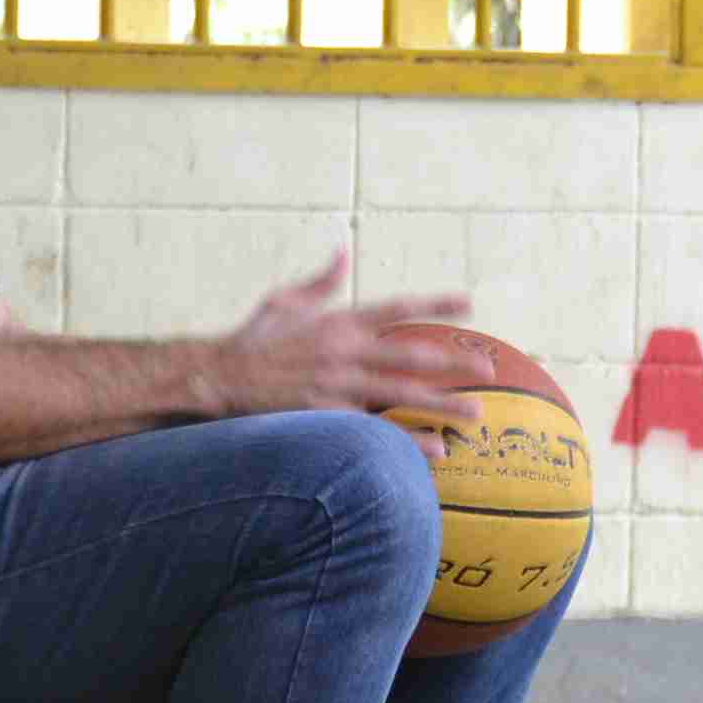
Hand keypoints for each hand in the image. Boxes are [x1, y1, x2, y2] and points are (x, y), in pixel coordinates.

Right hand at [219, 253, 488, 422]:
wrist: (213, 376)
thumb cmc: (250, 338)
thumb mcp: (284, 300)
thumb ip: (320, 281)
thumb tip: (342, 252)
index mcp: (337, 321)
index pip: (395, 308)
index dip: (432, 305)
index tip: (467, 303)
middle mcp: (342, 351)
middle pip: (409, 356)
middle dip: (452, 362)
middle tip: (489, 368)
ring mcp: (334, 385)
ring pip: (398, 395)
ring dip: (440, 405)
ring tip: (474, 415)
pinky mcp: (322, 415)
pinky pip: (373, 429)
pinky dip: (404, 440)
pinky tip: (433, 450)